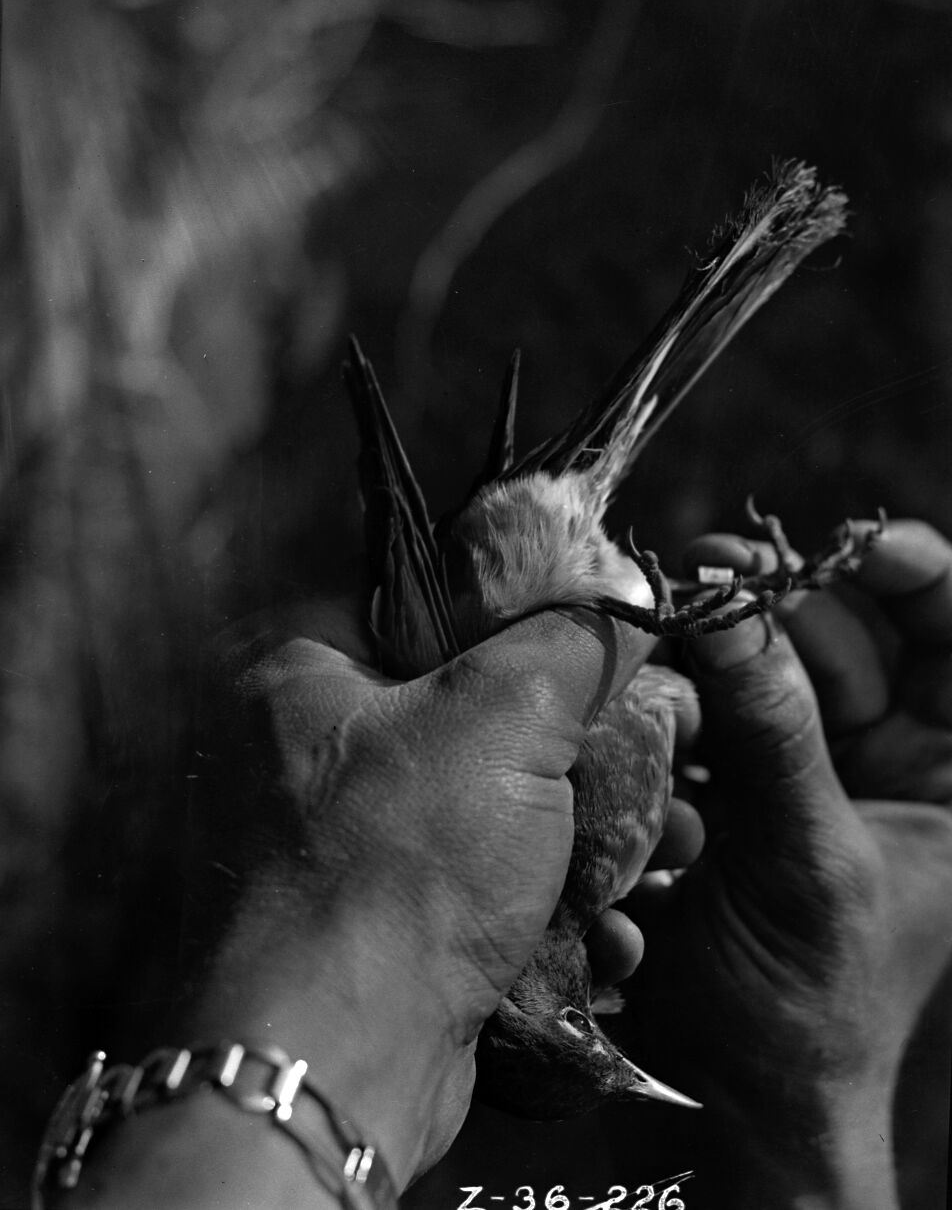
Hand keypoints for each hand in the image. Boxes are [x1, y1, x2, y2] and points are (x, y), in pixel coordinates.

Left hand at [179, 593, 677, 1190]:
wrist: (339, 1067)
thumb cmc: (402, 864)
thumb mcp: (503, 713)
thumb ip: (572, 639)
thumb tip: (630, 601)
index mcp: (303, 674)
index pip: (428, 599)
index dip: (527, 607)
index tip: (606, 631)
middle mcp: (309, 754)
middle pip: (476, 710)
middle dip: (581, 740)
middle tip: (660, 745)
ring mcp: (347, 847)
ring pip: (495, 807)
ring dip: (592, 833)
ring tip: (671, 846)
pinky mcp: (387, 926)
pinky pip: (485, 886)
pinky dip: (555, 903)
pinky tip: (614, 926)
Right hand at [619, 519, 951, 1208]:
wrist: (733, 1087)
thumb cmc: (811, 998)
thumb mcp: (810, 859)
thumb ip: (775, 734)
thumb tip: (727, 610)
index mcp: (950, 777)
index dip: (918, 577)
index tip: (859, 544)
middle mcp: (886, 757)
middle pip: (846, 636)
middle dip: (781, 607)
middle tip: (710, 577)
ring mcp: (804, 766)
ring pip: (766, 665)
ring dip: (719, 649)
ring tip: (670, 633)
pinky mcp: (731, 781)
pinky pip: (710, 709)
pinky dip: (681, 696)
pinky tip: (650, 691)